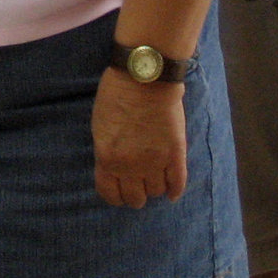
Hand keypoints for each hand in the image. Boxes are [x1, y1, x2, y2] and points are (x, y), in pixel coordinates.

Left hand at [92, 68, 186, 208]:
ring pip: (156, 192)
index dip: (115, 196)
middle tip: (138, 184)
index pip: (110, 194)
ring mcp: (154, 162)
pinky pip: (177, 184)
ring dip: (154, 188)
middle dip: (136, 194)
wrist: (144, 78)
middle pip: (135, 199)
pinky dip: (175, 190)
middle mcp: (130, 166)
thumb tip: (112, 169)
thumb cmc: (116, 95)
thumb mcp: (100, 126)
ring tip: (154, 178)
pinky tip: (172, 191)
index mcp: (107, 158)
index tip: (119, 191)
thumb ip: (106, 152)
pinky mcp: (175, 155)